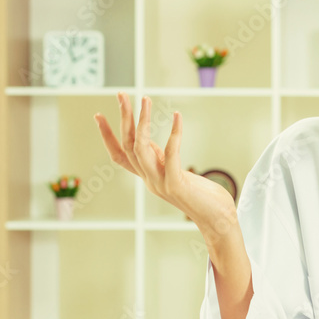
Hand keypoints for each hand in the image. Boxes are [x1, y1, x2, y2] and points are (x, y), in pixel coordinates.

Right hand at [93, 93, 235, 232]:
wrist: (219, 224)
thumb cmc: (206, 199)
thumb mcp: (180, 175)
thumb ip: (166, 162)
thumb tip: (157, 146)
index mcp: (150, 177)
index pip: (120, 155)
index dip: (107, 136)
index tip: (98, 115)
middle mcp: (151, 180)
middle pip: (128, 145)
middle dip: (123, 118)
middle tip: (121, 94)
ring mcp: (161, 183)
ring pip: (141, 148)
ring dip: (141, 121)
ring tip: (144, 99)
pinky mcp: (177, 185)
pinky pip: (172, 154)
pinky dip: (173, 133)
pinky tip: (177, 116)